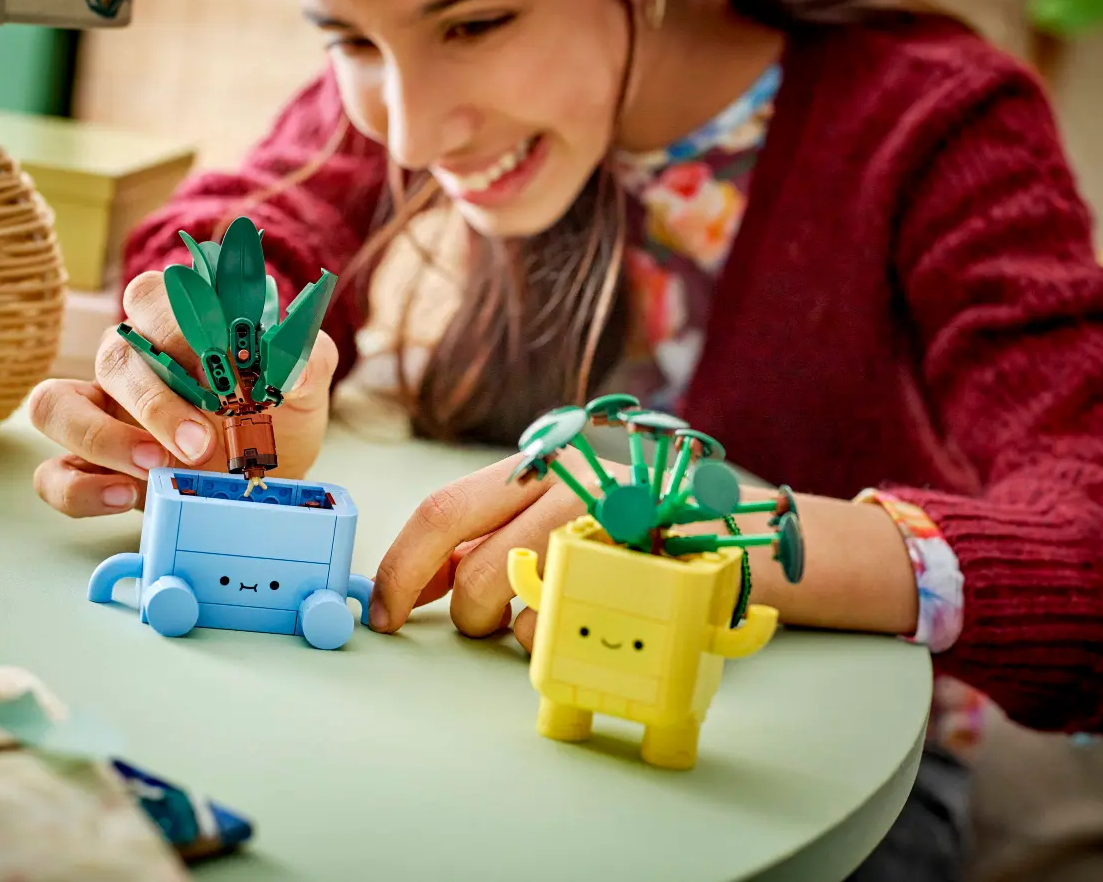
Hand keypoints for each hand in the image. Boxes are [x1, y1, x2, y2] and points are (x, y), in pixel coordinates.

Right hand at [28, 270, 337, 516]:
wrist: (272, 475)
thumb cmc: (277, 417)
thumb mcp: (303, 389)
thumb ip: (308, 363)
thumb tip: (296, 363)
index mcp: (176, 324)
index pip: (152, 297)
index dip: (178, 328)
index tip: (221, 368)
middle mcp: (129, 361)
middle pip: (112, 354)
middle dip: (154, 399)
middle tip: (200, 442)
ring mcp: (99, 413)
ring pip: (56, 406)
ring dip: (102, 437)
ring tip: (157, 467)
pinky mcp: (88, 465)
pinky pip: (54, 473)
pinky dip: (81, 488)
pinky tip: (127, 498)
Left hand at [368, 451, 629, 651]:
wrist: (718, 531)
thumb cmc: (615, 526)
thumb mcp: (543, 512)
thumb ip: (480, 536)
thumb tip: (412, 581)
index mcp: (532, 465)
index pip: (441, 511)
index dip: (400, 568)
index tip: (384, 613)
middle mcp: (565, 485)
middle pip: (475, 570)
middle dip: (467, 613)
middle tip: (486, 619)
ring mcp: (605, 529)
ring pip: (519, 608)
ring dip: (521, 629)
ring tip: (556, 604)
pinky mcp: (636, 571)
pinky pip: (571, 629)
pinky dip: (564, 638)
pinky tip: (592, 611)